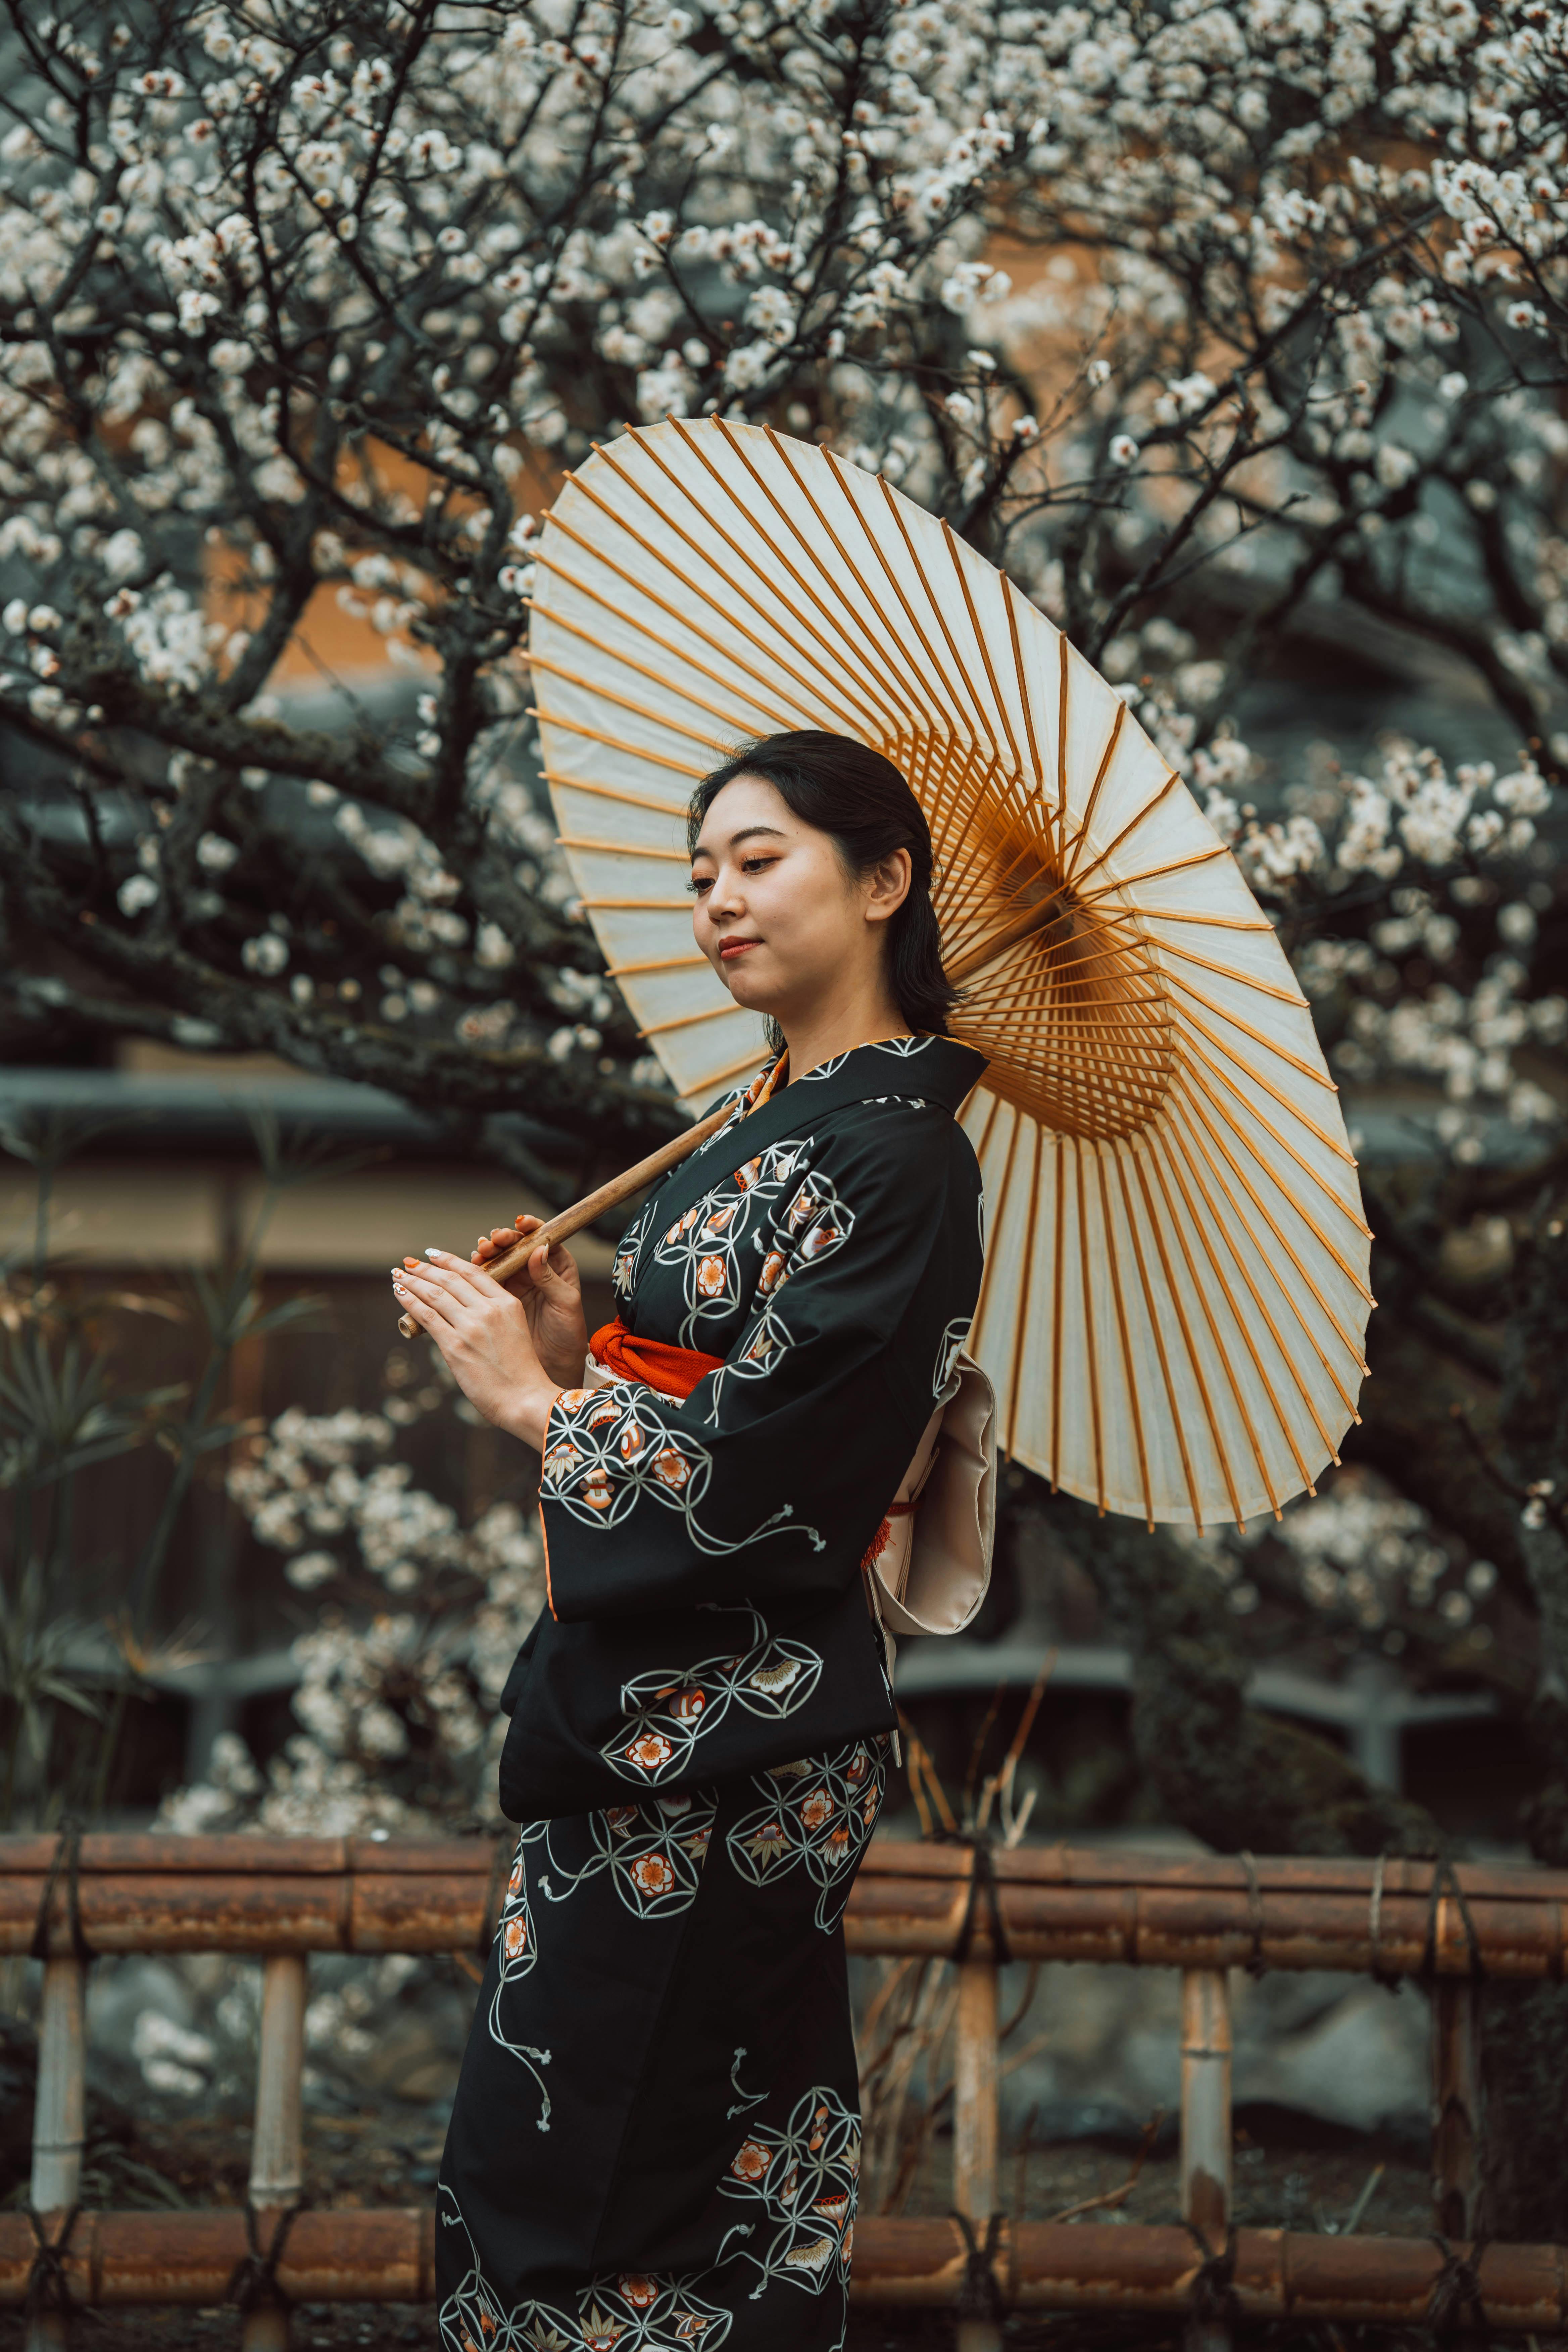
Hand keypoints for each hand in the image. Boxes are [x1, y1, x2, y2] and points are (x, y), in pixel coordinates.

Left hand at [391, 1250, 559, 1449]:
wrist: (525, 1399)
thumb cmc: (520, 1372)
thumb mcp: (515, 1330)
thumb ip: (493, 1315)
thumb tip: (463, 1308)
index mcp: (507, 1303)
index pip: (473, 1272)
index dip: (448, 1260)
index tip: (432, 1254)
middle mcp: (489, 1310)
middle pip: (450, 1280)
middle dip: (425, 1268)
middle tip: (408, 1262)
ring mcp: (471, 1327)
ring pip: (435, 1294)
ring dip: (412, 1281)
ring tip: (398, 1274)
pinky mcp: (455, 1346)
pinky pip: (426, 1316)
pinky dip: (409, 1301)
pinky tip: (399, 1293)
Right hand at [472, 1216, 588, 1389]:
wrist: (555, 1364)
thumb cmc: (568, 1334)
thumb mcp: (565, 1304)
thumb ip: (550, 1278)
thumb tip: (539, 1249)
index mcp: (557, 1265)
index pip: (541, 1238)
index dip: (529, 1227)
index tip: (519, 1223)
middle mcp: (534, 1270)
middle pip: (514, 1246)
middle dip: (501, 1240)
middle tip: (491, 1242)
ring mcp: (516, 1283)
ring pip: (498, 1260)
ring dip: (487, 1254)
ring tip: (479, 1253)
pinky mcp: (499, 1298)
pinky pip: (486, 1280)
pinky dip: (476, 1273)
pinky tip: (470, 1268)